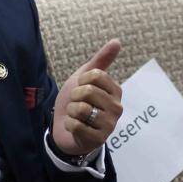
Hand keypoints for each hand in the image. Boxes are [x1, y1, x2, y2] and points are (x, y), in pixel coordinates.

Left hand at [52, 40, 123, 156]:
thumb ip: (101, 61)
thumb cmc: (77, 101)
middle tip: (76, 104)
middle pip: (88, 91)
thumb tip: (117, 41)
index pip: (96, 75)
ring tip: (75, 116)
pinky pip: (76, 125)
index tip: (81, 88)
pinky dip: (69, 125)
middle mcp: (117, 108)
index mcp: (116, 91)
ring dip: (71, 112)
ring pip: (80, 109)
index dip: (81, 80)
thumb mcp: (85, 78)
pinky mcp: (99, 140)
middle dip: (74, 97)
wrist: (65, 128)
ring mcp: (109, 125)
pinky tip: (75, 128)